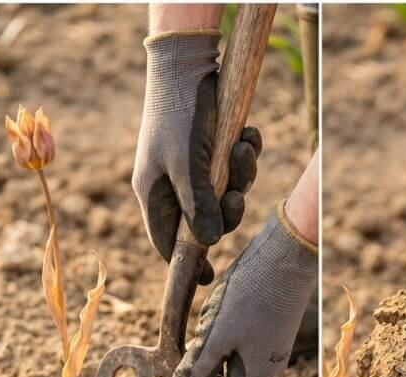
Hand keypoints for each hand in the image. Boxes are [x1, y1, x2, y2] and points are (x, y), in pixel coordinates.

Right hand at [132, 30, 261, 284]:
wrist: (188, 66)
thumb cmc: (179, 118)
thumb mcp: (187, 168)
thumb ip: (199, 207)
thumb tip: (211, 245)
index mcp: (155, 193)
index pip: (169, 241)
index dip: (189, 261)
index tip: (209, 281)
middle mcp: (174, 183)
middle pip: (208, 218)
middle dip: (229, 209)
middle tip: (236, 197)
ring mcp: (195, 165)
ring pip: (228, 190)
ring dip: (243, 174)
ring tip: (242, 149)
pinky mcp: (215, 147)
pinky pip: (237, 164)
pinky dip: (247, 153)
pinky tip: (250, 135)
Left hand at [168, 203, 317, 376]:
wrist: (288, 255)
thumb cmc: (252, 294)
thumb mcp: (216, 334)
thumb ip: (197, 369)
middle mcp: (269, 369)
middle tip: (175, 364)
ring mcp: (273, 350)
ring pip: (235, 369)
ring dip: (210, 362)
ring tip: (194, 337)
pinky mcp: (273, 331)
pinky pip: (243, 350)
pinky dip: (223, 345)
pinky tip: (213, 320)